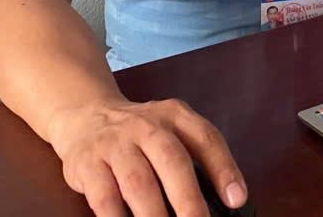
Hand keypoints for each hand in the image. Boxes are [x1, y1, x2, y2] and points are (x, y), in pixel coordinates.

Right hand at [46, 97, 246, 216]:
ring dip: (155, 215)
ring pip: (139, 182)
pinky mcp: (87, 163)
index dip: (224, 169)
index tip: (237, 199)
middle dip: (188, 199)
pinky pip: (104, 196)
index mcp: (175, 116)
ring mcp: (115, 143)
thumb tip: (221, 204)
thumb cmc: (138, 135)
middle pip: (172, 160)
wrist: (85, 115)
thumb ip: (191, 159)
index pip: (205, 138)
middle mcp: (147, 126)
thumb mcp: (168, 131)